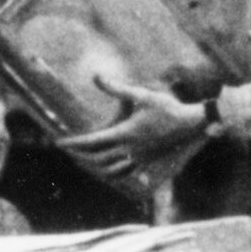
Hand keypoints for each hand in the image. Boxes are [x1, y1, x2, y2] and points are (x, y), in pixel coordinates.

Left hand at [59, 81, 208, 185]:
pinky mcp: (149, 162)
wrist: (191, 124)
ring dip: (95, 168)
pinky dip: (114, 174)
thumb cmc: (167, 107)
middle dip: (80, 156)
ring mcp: (140, 158)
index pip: (92, 141)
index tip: (59, 142)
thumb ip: (116, 88)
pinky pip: (127, 173)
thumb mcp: (141, 94)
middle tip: (69, 151)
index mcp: (125, 133)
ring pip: (111, 170)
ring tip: (86, 163)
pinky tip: (110, 172)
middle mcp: (130, 149)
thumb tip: (96, 77)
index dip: (73, 143)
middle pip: (97, 159)